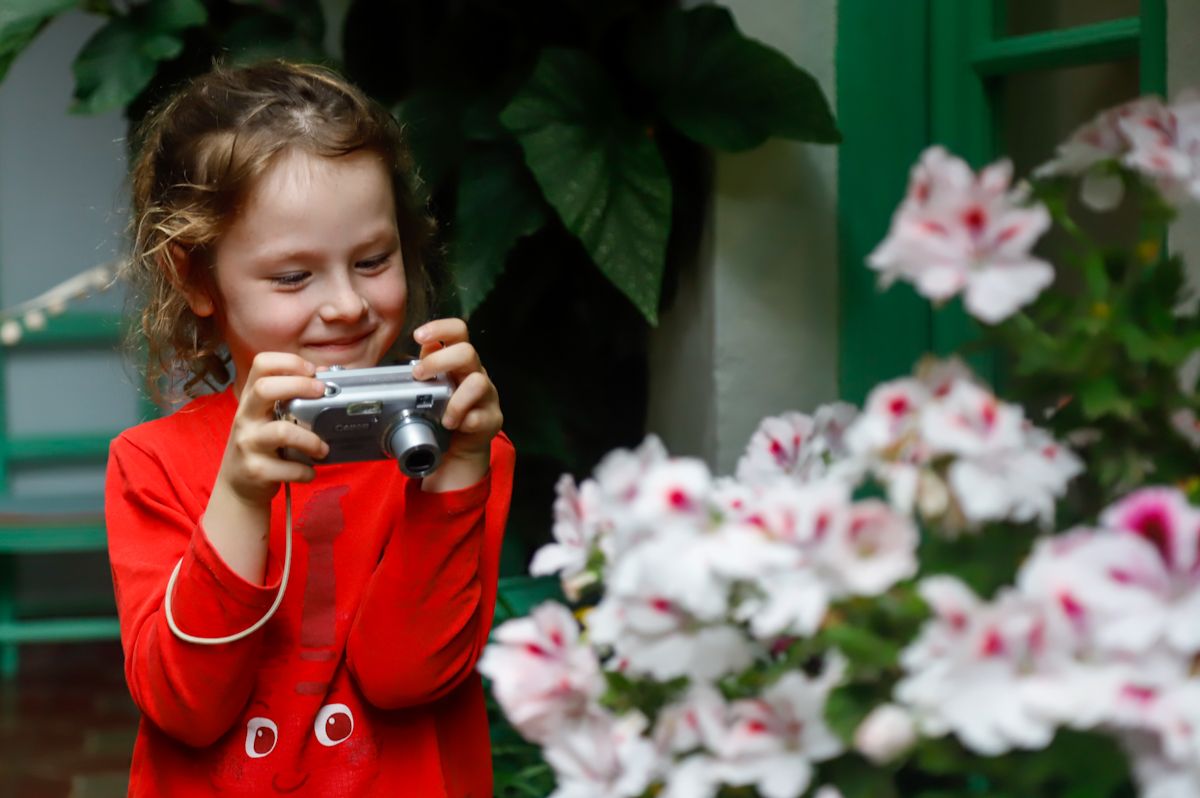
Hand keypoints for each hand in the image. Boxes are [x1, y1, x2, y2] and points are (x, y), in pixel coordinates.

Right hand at [202, 353, 328, 582]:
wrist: (239, 485)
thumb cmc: (263, 445)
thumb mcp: (269, 418)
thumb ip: (291, 399)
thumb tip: (327, 378)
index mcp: (252, 399)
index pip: (261, 365)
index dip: (288, 362)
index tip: (312, 371)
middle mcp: (245, 417)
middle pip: (265, 389)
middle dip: (299, 386)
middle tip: (322, 394)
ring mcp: (248, 443)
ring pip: (282, 432)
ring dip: (311, 440)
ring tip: (323, 449)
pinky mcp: (255, 470)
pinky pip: (287, 468)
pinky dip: (305, 471)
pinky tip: (309, 471)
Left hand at [411, 319, 502, 489]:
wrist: (458, 448)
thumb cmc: (441, 413)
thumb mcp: (430, 387)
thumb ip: (426, 367)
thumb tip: (420, 348)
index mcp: (458, 361)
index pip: (458, 331)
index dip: (440, 328)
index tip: (418, 335)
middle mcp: (475, 373)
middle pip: (467, 352)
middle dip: (438, 362)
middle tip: (419, 376)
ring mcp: (487, 395)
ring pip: (478, 382)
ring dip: (454, 400)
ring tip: (442, 416)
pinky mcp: (492, 418)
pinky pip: (480, 417)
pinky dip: (463, 423)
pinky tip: (453, 428)